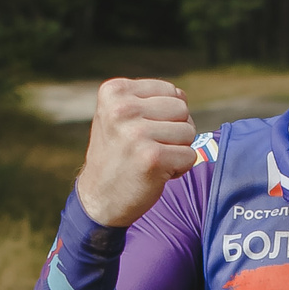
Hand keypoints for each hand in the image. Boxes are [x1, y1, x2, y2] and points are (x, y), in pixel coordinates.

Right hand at [75, 80, 199, 227]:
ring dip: (177, 149)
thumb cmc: (117, 154)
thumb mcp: (118, 115)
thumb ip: (147, 99)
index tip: (142, 131)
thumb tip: (182, 96)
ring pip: (189, 131)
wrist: (99, 198)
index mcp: (114, 91)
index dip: (166, 115)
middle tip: (149, 147)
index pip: (171, 91)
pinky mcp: (151, 158)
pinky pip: (190, 156)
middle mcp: (122, 108)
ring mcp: (136, 133)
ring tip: (151, 159)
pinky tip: (156, 173)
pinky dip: (180, 168)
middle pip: (182, 109)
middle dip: (175, 130)